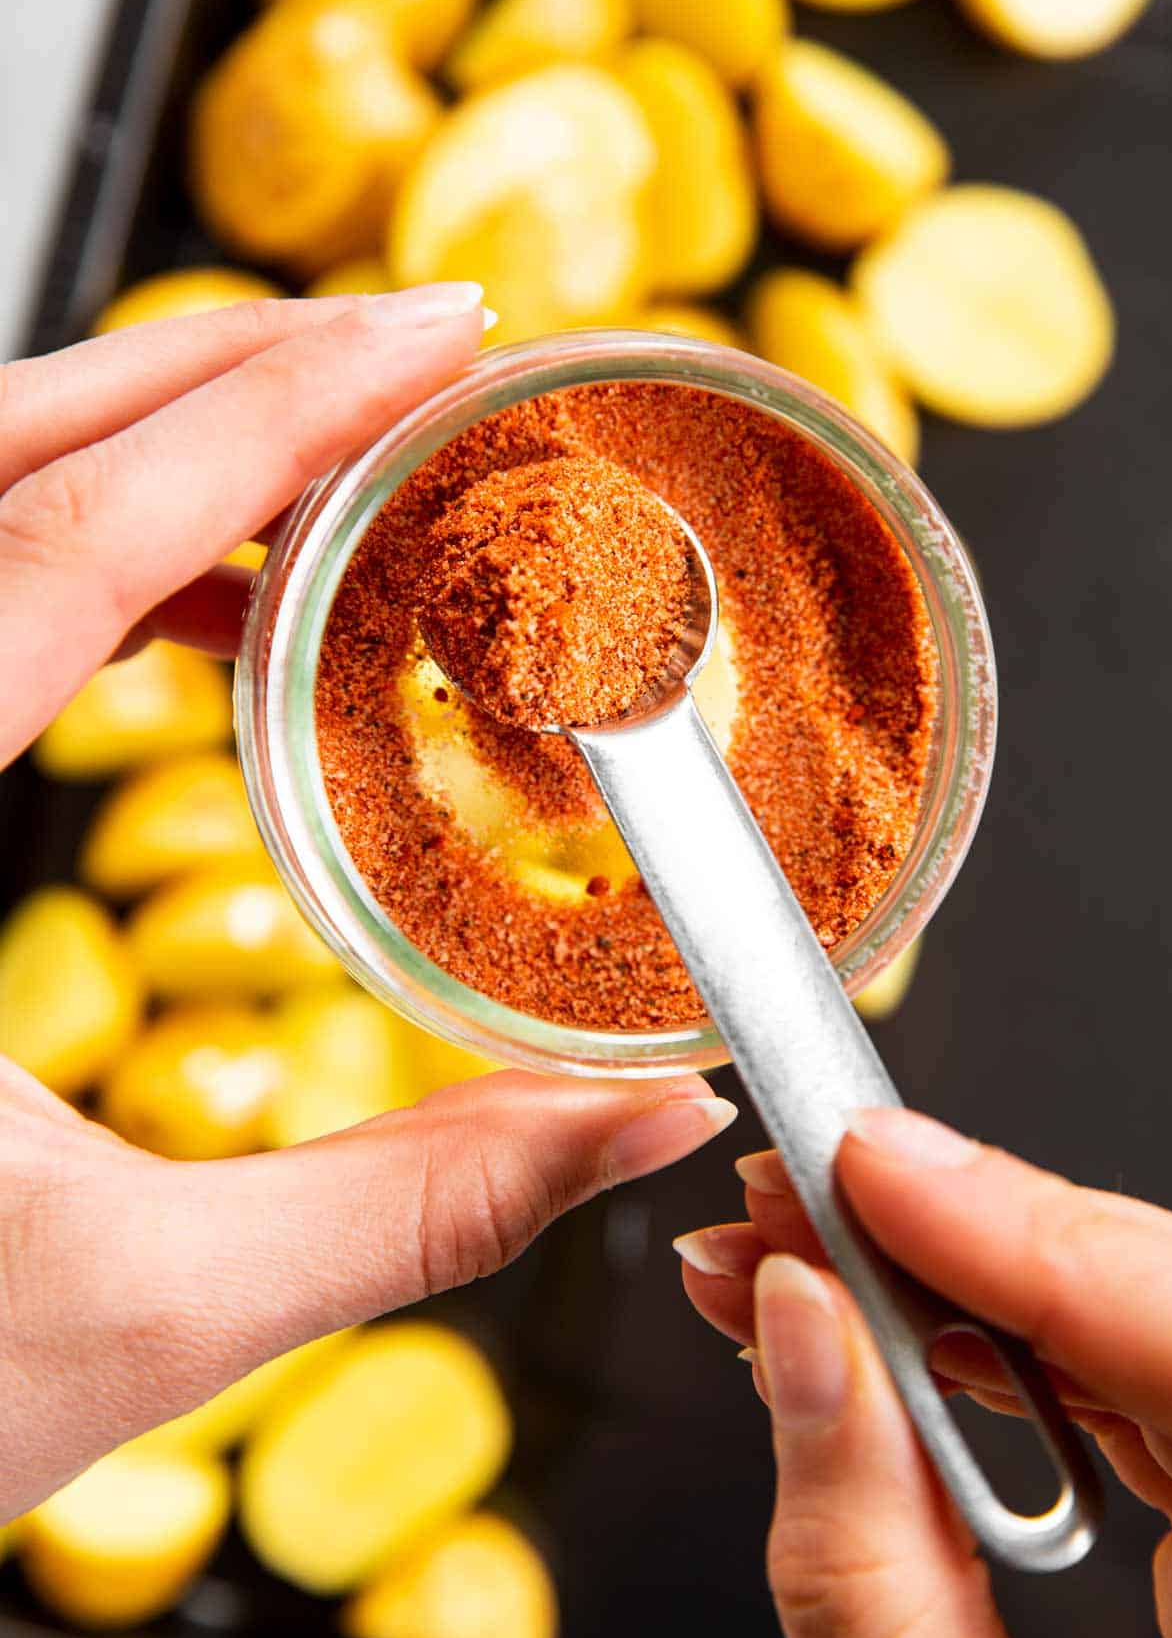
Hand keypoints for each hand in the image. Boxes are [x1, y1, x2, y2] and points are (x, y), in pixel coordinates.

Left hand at [0, 292, 738, 1514]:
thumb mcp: (144, 1303)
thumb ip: (417, 1206)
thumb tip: (641, 1123)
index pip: (64, 538)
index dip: (272, 414)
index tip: (433, 334)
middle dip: (221, 375)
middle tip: (416, 348)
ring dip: (154, 446)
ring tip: (343, 465)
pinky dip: (88, 546)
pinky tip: (203, 603)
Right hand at [676, 1108, 1171, 1637]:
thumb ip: (868, 1570)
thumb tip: (799, 1335)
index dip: (1025, 1228)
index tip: (871, 1166)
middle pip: (1154, 1303)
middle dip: (948, 1243)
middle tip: (786, 1207)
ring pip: (1126, 1326)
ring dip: (941, 1290)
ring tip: (785, 1266)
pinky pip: (1118, 1388)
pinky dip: (984, 1354)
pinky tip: (870, 1335)